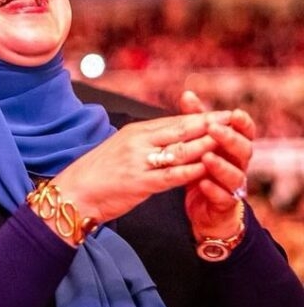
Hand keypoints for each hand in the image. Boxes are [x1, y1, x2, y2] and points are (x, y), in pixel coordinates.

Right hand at [51, 108, 236, 225]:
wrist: (73, 193)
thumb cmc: (96, 174)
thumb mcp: (120, 149)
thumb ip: (144, 143)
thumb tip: (167, 137)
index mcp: (133, 132)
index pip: (171, 121)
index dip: (198, 117)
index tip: (220, 113)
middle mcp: (136, 142)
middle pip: (179, 130)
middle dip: (208, 125)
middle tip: (233, 119)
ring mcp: (137, 161)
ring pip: (178, 151)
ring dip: (205, 145)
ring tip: (228, 141)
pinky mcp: (138, 182)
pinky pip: (170, 175)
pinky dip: (191, 171)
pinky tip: (207, 169)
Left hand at [178, 90, 253, 240]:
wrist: (204, 207)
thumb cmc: (202, 169)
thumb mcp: (198, 144)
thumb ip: (195, 121)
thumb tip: (187, 94)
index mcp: (232, 148)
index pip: (244, 132)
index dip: (242, 123)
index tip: (235, 113)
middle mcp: (237, 165)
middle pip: (243, 151)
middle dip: (230, 139)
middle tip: (214, 129)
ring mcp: (233, 186)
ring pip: (235, 175)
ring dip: (221, 165)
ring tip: (207, 157)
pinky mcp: (223, 204)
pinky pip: (223, 197)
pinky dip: (213, 190)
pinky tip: (203, 184)